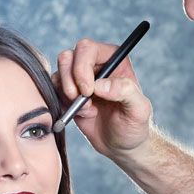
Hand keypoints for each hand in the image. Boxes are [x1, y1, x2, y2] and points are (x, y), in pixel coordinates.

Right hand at [55, 38, 153, 160]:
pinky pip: (54, 90)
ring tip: (87, 110)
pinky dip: (64, 104)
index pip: (88, 48)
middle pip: (68, 57)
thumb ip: (126, 92)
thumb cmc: (133, 126)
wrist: (121, 145)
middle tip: (82, 100)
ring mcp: (80, 78)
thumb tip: (101, 85)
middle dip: (70, 81)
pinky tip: (83, 114)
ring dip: (68, 95)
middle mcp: (95, 64)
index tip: (88, 91)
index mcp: (114, 59)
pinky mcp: (69, 93)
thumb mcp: (139, 110)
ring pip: (58, 73)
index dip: (82, 67)